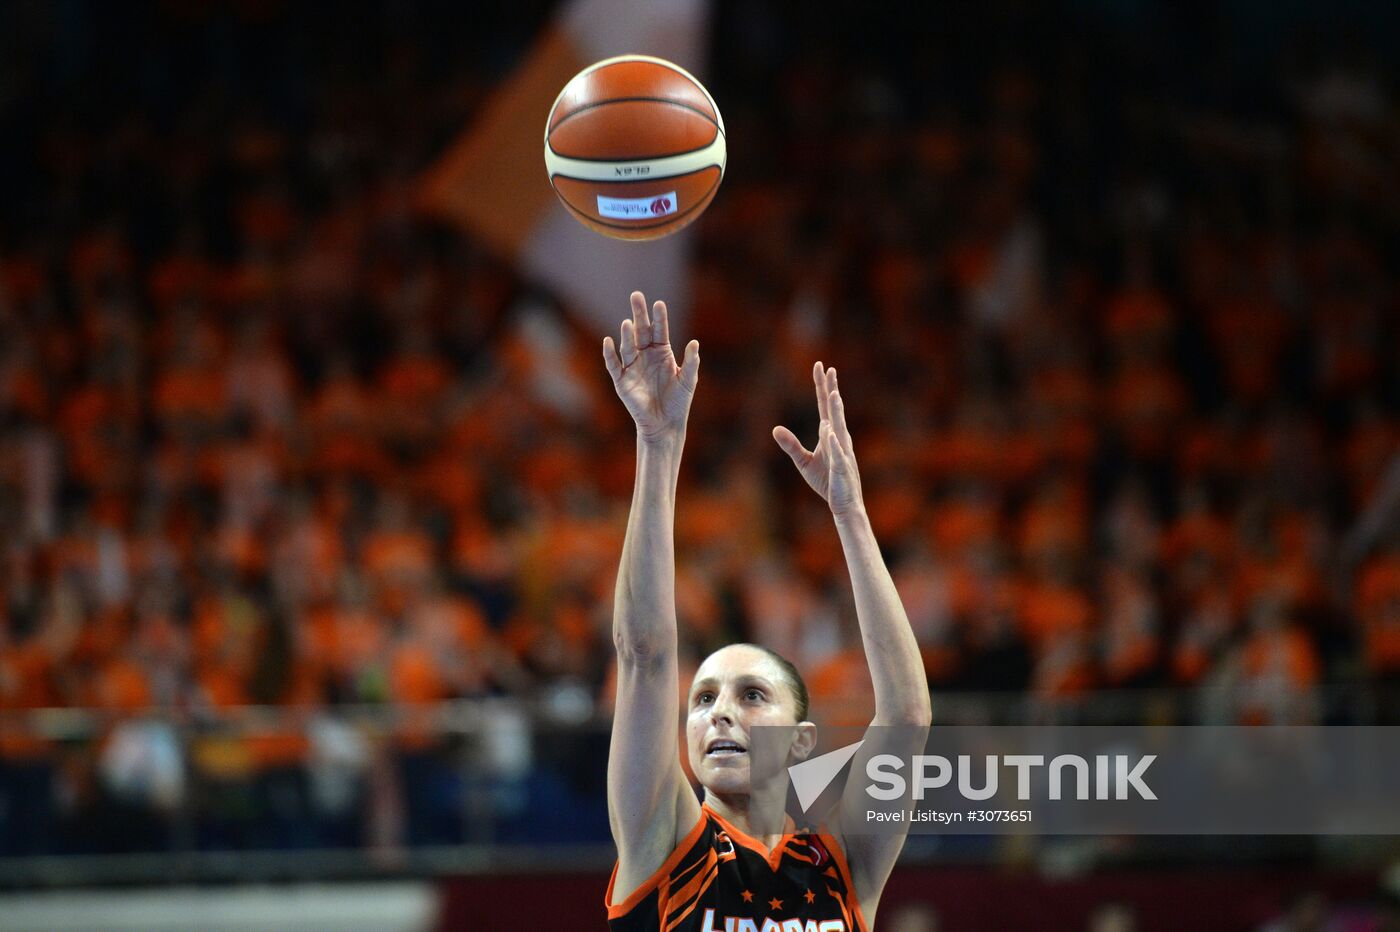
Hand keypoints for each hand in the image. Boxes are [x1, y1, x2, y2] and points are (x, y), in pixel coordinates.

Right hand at [603, 291, 699, 443]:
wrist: (665, 425)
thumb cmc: (678, 402)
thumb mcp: (688, 381)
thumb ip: (691, 363)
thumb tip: (695, 343)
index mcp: (662, 352)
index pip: (660, 330)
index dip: (659, 318)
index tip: (659, 303)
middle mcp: (646, 356)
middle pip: (641, 331)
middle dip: (639, 314)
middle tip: (636, 296)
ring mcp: (633, 367)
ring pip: (628, 346)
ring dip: (627, 334)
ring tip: (627, 322)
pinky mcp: (622, 381)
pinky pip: (613, 364)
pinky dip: (610, 354)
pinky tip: (608, 341)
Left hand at [773, 362, 863, 516]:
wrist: (844, 503)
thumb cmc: (827, 481)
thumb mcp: (804, 461)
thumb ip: (791, 445)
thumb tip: (775, 429)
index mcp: (830, 434)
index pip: (825, 406)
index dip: (822, 386)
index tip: (821, 367)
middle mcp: (838, 438)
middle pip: (833, 410)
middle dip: (831, 390)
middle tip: (829, 369)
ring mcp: (842, 452)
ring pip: (838, 428)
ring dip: (836, 412)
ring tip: (833, 394)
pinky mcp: (841, 468)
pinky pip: (838, 454)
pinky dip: (833, 443)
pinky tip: (829, 432)